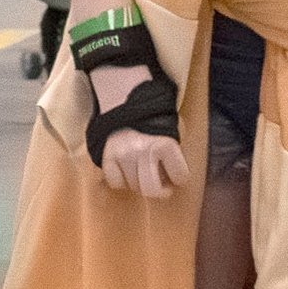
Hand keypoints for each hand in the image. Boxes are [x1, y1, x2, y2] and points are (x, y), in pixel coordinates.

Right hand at [91, 62, 188, 199]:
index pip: (180, 176)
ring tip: (144, 174)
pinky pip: (115, 182)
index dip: (180, 177)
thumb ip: (176, 150)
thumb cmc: (153, 115)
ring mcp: (123, 155)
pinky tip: (127, 171)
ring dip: (141, 184)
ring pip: (134, 186)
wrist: (125, 96)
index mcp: (165, 144)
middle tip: (163, 188)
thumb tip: (177, 175)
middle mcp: (143, 151)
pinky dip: (121, 181)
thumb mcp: (173, 127)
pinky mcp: (107, 156)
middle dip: (161, 191)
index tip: (177, 176)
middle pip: (152, 189)